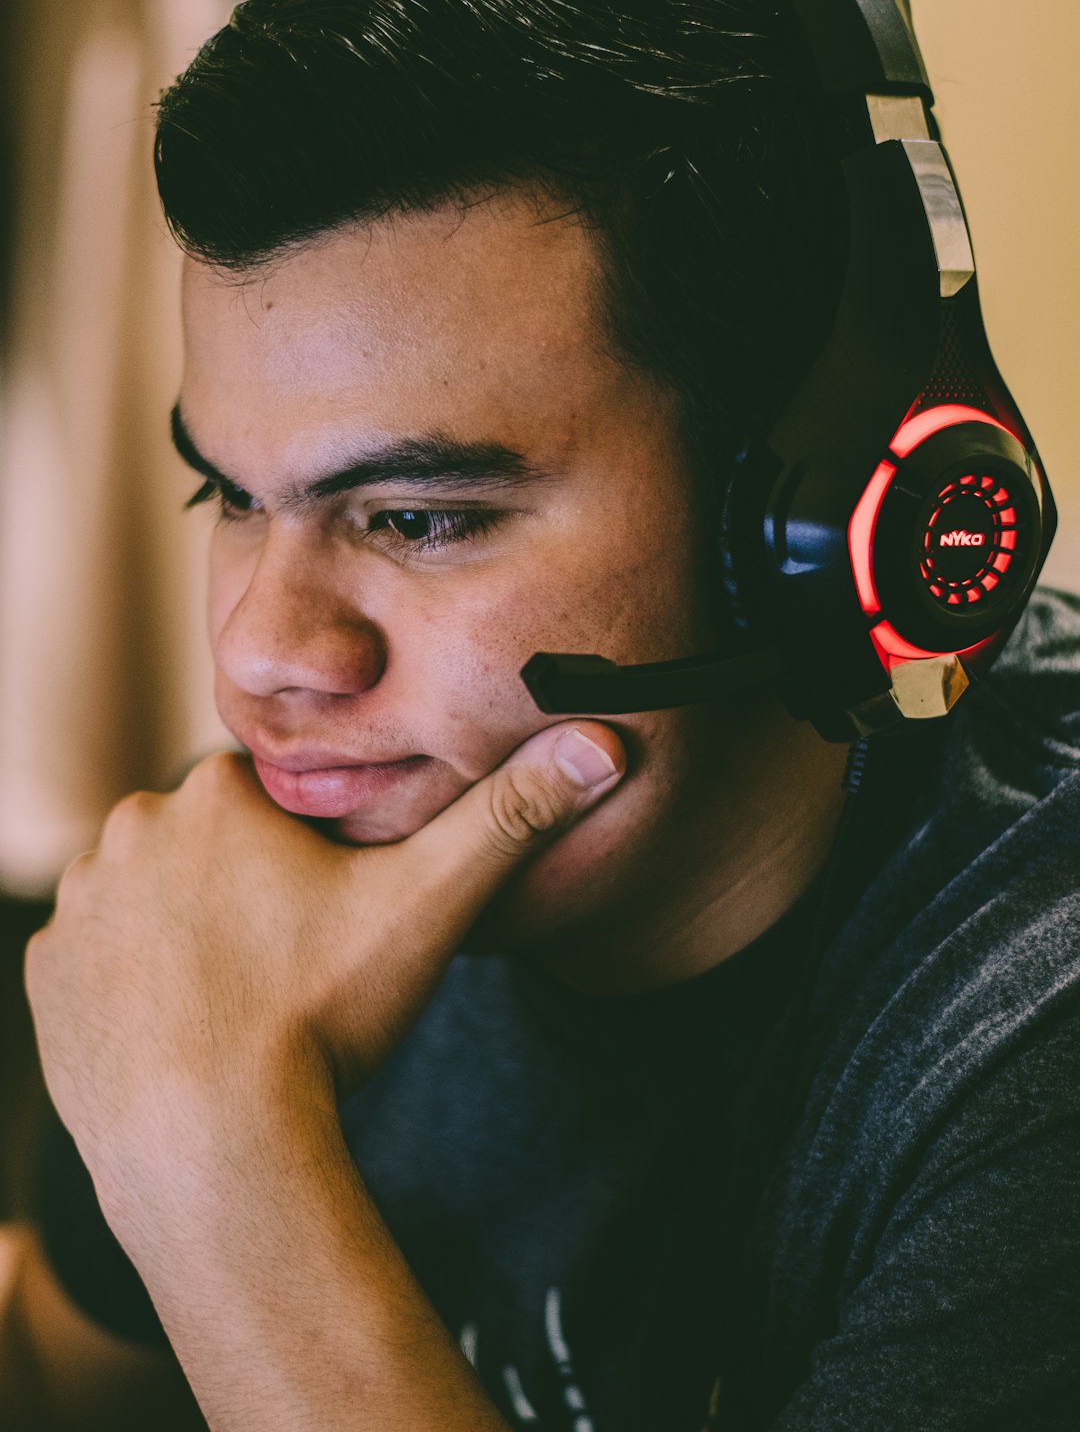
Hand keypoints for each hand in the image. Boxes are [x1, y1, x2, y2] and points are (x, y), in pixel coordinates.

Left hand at [25, 723, 623, 1221]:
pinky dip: (136, 986)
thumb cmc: (322, 1017)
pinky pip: (100, 959)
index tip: (333, 916)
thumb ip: (512, 816)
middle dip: (248, 890)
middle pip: (211, 844)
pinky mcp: (46, 979)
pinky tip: (185, 1030)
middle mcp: (130, 829)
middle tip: (295, 966)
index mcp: (216, 792)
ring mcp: (79, 906)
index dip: (313, 856)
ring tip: (243, 1003)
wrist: (212, 1147)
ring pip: (155, 898)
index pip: (274, 798)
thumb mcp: (430, 905)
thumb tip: (607, 743)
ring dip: (191, 933)